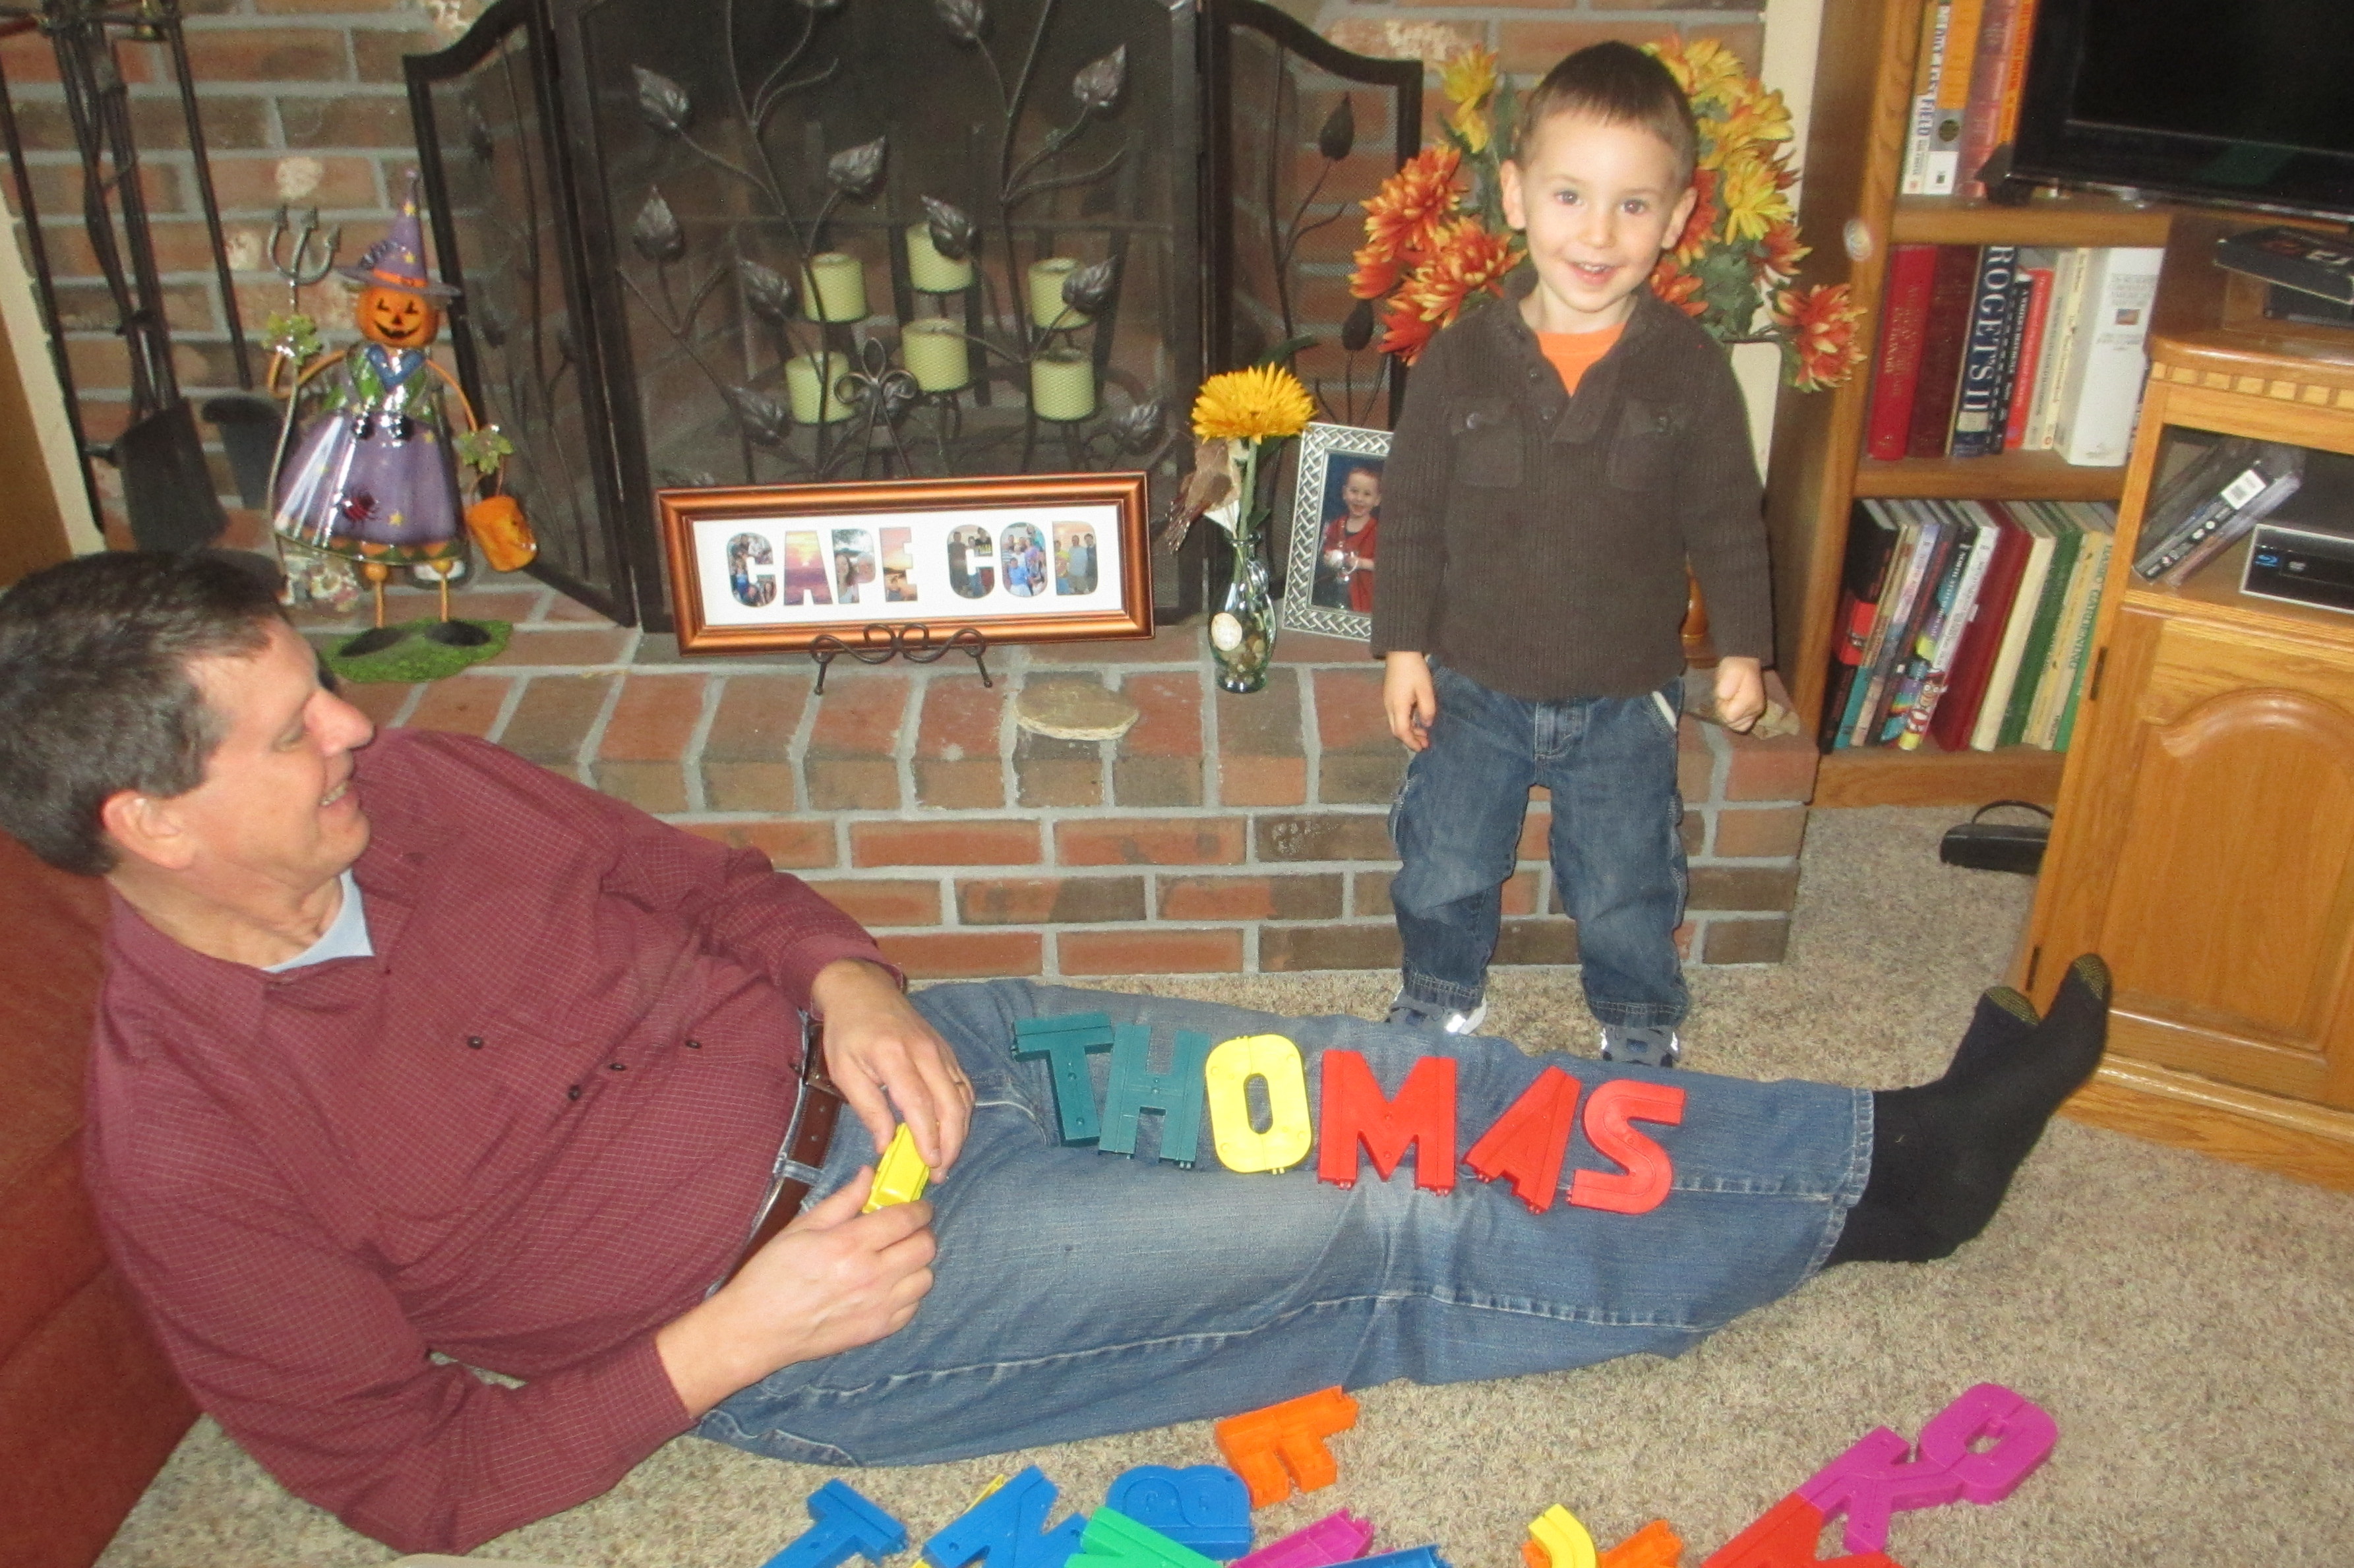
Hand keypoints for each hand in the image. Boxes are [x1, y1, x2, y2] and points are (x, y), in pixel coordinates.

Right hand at [655, 1170, 935, 1416]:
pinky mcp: (877, 1330)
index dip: (919, 1208)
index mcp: (849, 1245)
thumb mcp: (801, 1227)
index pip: (906, 1220)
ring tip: (896, 1259)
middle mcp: (870, 1276)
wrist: (756, 1329)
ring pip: (925, 1277)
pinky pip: (913, 1307)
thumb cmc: (771, 1276)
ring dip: (916, 1264)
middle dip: (921, 1232)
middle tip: (905, 1230)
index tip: (918, 1206)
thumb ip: (841, 1200)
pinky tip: (887, 1286)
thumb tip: (868, 1175)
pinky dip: (907, 1293)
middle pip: (925, 1247)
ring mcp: (877, 1307)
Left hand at [810, 958, 972, 1174]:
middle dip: (950, 1143)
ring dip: (959, 1132)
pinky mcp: (947, 1052)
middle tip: (940, 1171)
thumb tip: (885, 1144)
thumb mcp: (845, 1070)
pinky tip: (953, 1131)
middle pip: (950, 1104)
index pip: (919, 1104)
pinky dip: (963, 1112)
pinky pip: (963, 1086)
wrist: (863, 991)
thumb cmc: (848, 1032)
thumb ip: (868, 1108)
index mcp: (895, 1057)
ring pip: (962, 1097)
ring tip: (946, 1158)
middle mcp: (925, 1053)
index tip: (930, 1164)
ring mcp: (941, 1051)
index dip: (928, 1137)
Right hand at [1384, 651, 1437, 751]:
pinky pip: (1396, 715)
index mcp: (1398, 707)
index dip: (1412, 742)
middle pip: (1397, 730)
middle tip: (1425, 742)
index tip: (1423, 748)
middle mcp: (1389, 707)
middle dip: (1410, 739)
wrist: (1400, 651)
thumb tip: (1427, 724)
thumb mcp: (1425, 690)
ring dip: (1409, 730)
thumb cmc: (1414, 670)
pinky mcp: (1389, 696)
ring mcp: (1387, 701)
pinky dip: (1406, 722)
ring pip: (1396, 723)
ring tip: (1424, 732)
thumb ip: (1427, 709)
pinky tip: (1416, 719)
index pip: (1402, 732)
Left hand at [1714, 657, 1765, 732]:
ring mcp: (1757, 712)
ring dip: (1729, 717)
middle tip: (1725, 698)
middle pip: (1732, 723)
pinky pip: (1744, 725)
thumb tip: (1724, 699)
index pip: (1728, 717)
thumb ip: (1724, 688)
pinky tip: (1732, 709)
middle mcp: (1755, 709)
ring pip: (1738, 726)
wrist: (1746, 662)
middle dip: (1724, 712)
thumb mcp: (1727, 673)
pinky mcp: (1756, 712)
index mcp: (1749, 700)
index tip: (1721, 697)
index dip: (1721, 708)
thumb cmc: (1734, 667)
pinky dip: (1736, 720)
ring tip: (1729, 702)